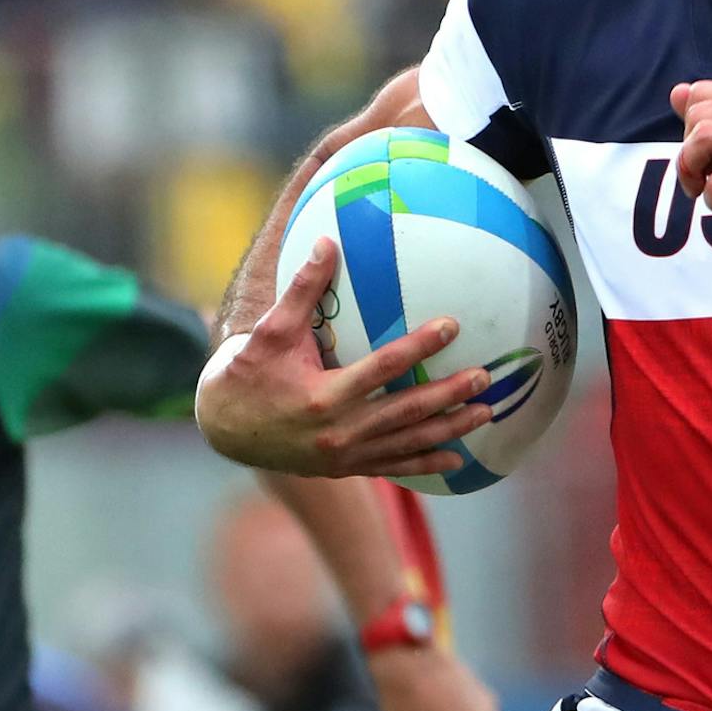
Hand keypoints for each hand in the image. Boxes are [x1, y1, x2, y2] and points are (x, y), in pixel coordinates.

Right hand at [195, 238, 495, 476]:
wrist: (225, 429)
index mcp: (324, 397)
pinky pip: (393, 466)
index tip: (452, 325)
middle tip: (484, 377)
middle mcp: (339, 432)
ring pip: (407, 442)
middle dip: (449, 394)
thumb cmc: (247, 371)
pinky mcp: (345, 468)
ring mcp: (344, 455)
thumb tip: (327, 242)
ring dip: (450, 429)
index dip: (420, 345)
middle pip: (406, 411)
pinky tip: (457, 459)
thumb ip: (301, 290)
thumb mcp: (270, 331)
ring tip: (486, 413)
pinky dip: (425, 462)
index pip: (383, 367)